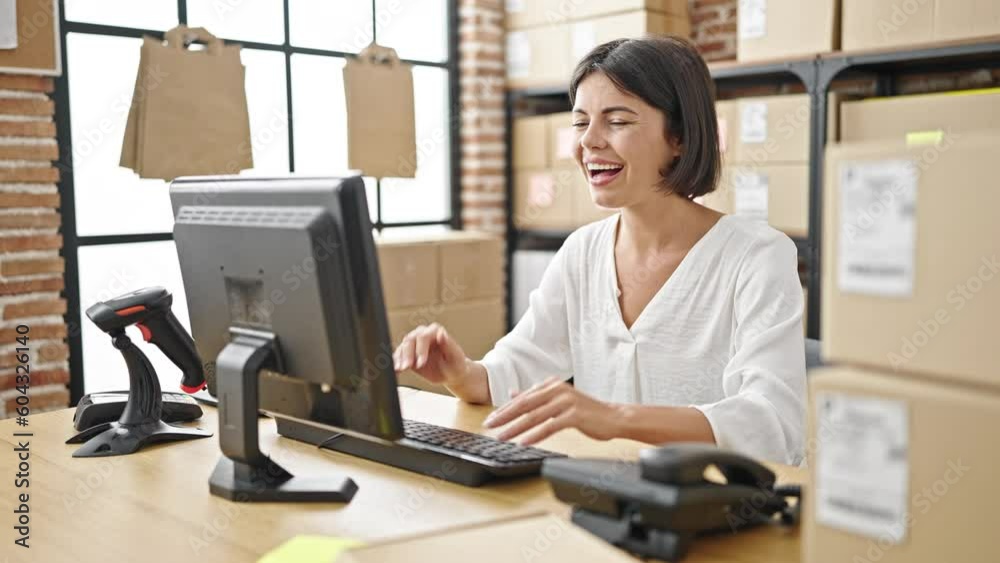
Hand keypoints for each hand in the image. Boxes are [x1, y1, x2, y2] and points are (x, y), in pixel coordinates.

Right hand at [393, 323, 468, 385]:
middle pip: (410, 340)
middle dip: (407, 354)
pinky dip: (396, 362)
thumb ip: (448, 343)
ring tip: (400, 369)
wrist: (451, 373)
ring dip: (400, 358)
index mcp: (435, 331)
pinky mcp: (408, 354)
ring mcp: (414, 344)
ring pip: (402, 347)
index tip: (421, 363)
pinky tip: (395, 369)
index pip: (423, 337)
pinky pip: (399, 356)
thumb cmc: (456, 363)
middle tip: (407, 367)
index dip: (420, 350)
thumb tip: (441, 333)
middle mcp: (423, 334)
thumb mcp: (455, 355)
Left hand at [482, 377, 622, 445]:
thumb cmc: (586, 411)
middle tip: (489, 426)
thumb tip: (513, 393)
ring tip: (501, 437)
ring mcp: (566, 402)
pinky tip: (523, 443)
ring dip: (515, 428)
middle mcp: (557, 390)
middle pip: (525, 405)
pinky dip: (534, 436)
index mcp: (552, 385)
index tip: (491, 419)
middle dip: (504, 416)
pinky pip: (550, 427)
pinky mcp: (574, 415)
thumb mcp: (559, 399)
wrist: (614, 417)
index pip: (523, 398)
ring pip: (534, 416)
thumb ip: (537, 396)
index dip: (505, 409)